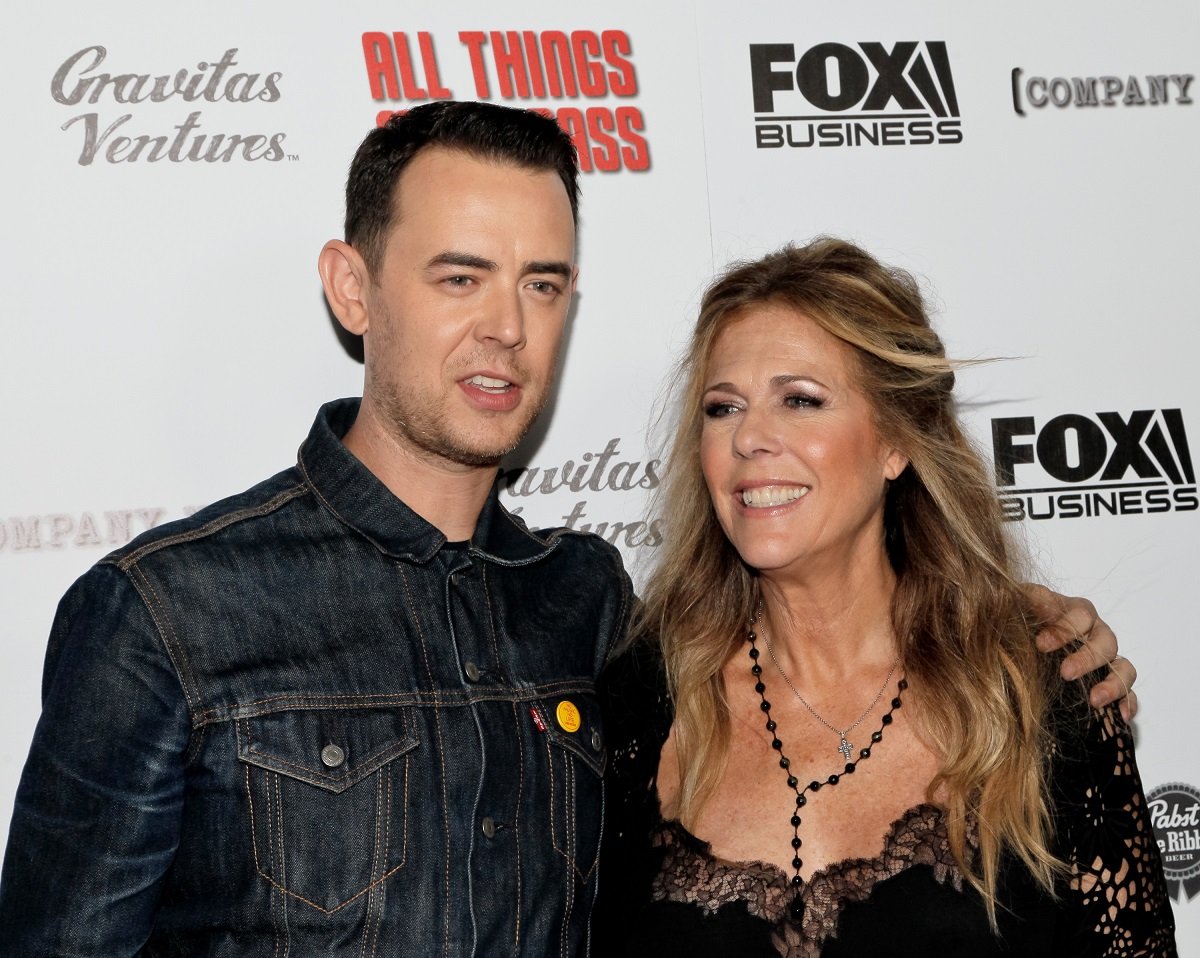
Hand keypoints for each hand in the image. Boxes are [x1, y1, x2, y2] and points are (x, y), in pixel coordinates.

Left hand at [1024, 583, 1137, 721]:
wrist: (1015, 650)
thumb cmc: (1017, 624)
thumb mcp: (1016, 607)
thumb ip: (1022, 600)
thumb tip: (1019, 593)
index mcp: (1073, 612)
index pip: (1081, 614)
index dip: (1065, 628)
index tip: (1041, 645)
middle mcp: (1094, 633)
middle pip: (1106, 641)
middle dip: (1087, 658)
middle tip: (1065, 673)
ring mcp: (1105, 659)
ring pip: (1123, 667)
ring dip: (1113, 683)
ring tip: (1094, 700)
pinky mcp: (1108, 684)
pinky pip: (1129, 694)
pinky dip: (1128, 703)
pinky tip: (1120, 715)